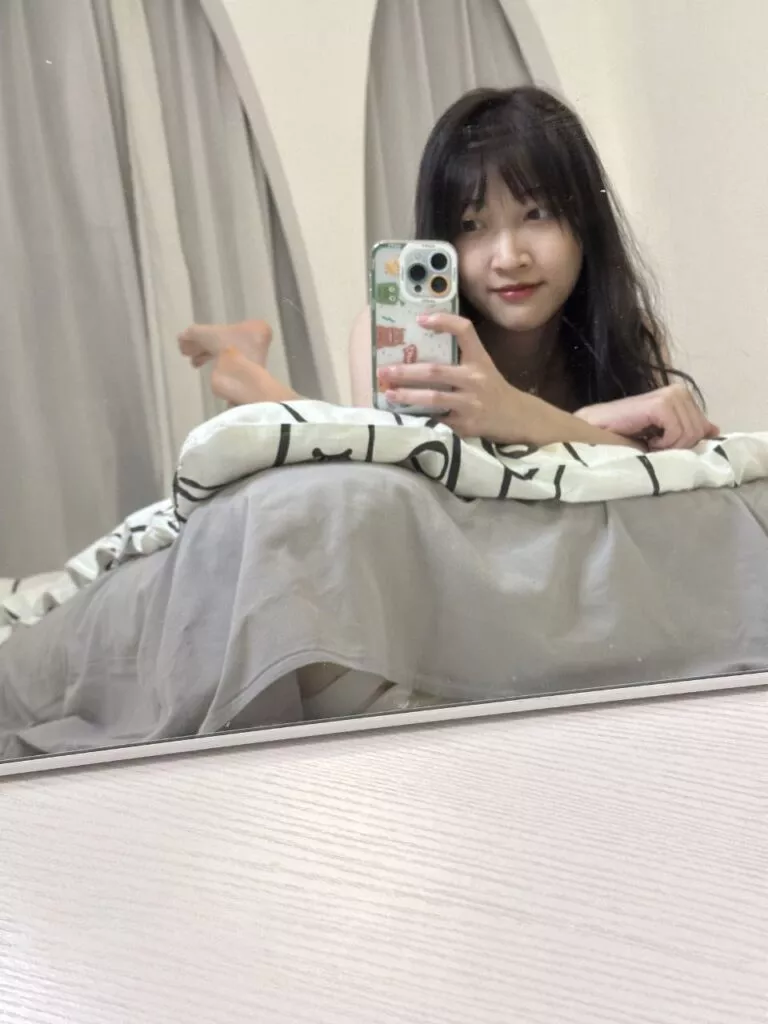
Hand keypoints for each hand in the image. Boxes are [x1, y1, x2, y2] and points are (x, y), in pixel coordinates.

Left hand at [376, 313, 533, 440]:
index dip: (443, 322)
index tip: (420, 319)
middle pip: (435, 371)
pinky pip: (437, 420)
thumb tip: (416, 351)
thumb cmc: (491, 389)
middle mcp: (475, 379)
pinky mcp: (466, 425)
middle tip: (384, 371)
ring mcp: (471, 404)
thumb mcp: (482, 366)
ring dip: (407, 395)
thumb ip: (458, 358)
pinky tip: (404, 416)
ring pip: (433, 398)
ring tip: (389, 394)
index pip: (464, 331)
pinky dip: (419, 418)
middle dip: (406, 371)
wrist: (517, 418)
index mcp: (479, 360)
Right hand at [574, 384, 718, 449]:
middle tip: (653, 445)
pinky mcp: (661, 404)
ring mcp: (670, 395)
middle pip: (698, 431)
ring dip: (668, 446)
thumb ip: (689, 429)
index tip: (661, 443)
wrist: (596, 433)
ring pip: (690, 433)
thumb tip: (715, 430)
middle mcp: (678, 391)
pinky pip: (678, 432)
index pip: (703, 427)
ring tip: (648, 442)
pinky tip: (646, 439)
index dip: (685, 443)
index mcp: (681, 396)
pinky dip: (662, 443)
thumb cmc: (625, 436)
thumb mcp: (664, 434)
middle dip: (677, 446)